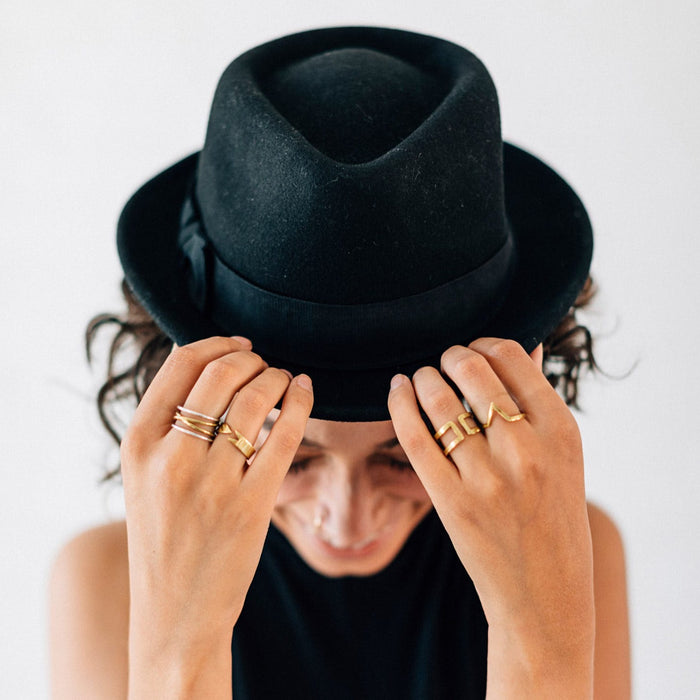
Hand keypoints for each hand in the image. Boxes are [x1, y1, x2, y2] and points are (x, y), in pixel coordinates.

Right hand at [120, 336, 312, 693]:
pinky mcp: (251, 504)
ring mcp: (210, 482)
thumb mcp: (144, 476)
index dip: (218, 343)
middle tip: (267, 365)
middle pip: (221, 373)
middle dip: (252, 358)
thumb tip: (206, 361)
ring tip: (286, 381)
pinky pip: (283, 435)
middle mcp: (170, 457)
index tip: (242, 345)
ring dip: (277, 378)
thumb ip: (167, 423)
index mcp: (138, 444)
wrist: (175, 611)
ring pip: (254, 398)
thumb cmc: (165, 536)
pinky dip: (300, 403)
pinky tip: (305, 391)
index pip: (181, 364)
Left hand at [387, 338, 593, 691]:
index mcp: (560, 431)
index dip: (482, 344)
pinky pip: (415, 436)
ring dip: (421, 377)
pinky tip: (396, 390)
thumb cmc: (555, 520)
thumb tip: (522, 346)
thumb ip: (540, 403)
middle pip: (470, 369)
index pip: (511, 357)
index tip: (471, 350)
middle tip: (440, 362)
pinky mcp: (451, 501)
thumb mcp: (564, 458)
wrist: (545, 595)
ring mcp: (487, 476)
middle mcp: (526, 449)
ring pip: (437, 398)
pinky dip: (399, 404)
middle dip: (448, 356)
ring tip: (417, 378)